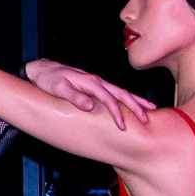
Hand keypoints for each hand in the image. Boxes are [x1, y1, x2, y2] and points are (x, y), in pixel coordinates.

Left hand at [25, 58, 156, 130]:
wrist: (43, 69)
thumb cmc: (50, 80)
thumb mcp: (59, 89)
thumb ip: (75, 97)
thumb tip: (90, 106)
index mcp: (90, 82)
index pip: (109, 99)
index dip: (117, 113)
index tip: (123, 126)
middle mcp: (97, 81)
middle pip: (121, 93)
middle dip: (135, 106)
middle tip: (146, 118)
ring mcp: (98, 83)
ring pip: (121, 91)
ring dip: (136, 100)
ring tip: (150, 109)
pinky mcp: (96, 86)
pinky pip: (115, 92)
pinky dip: (127, 98)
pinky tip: (133, 103)